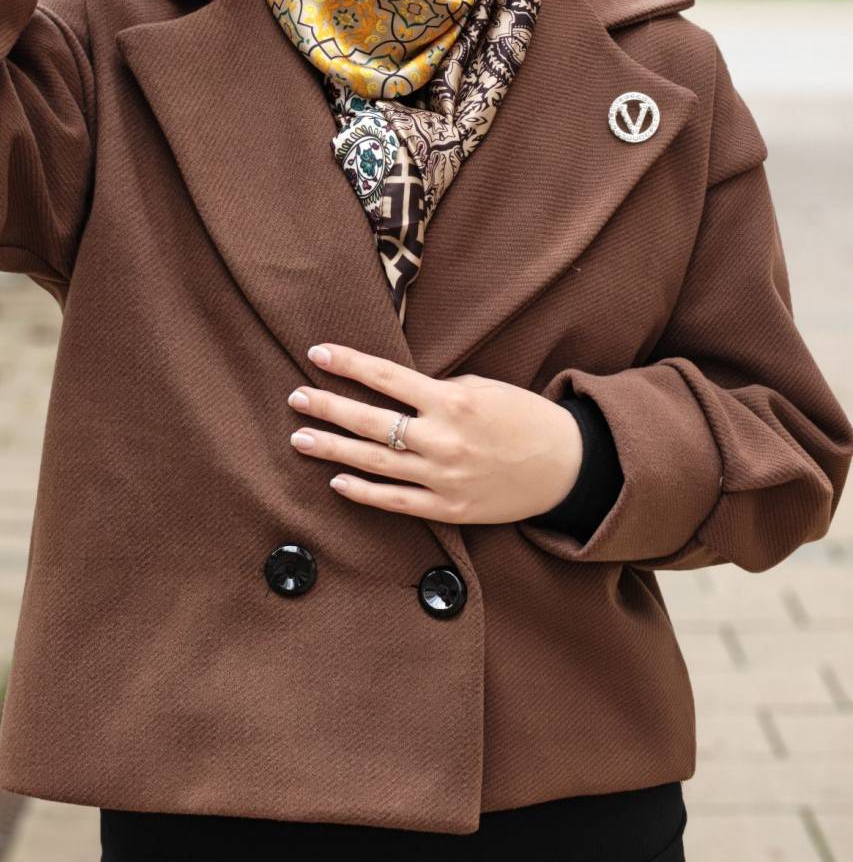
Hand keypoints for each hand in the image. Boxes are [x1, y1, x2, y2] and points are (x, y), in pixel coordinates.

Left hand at [287, 343, 582, 524]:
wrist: (564, 466)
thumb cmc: (522, 418)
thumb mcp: (483, 388)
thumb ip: (437, 390)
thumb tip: (393, 391)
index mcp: (451, 401)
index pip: (386, 377)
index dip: (348, 364)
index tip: (317, 352)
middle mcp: (442, 439)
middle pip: (370, 420)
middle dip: (328, 406)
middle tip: (296, 397)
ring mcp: (442, 477)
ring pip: (374, 462)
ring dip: (333, 448)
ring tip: (300, 437)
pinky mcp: (447, 508)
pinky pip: (395, 501)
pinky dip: (363, 492)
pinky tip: (336, 481)